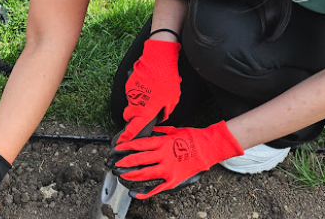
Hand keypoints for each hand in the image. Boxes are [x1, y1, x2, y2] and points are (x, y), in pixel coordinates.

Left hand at [112, 121, 243, 198]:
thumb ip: (158, 133)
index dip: (126, 147)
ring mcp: (168, 169)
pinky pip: (156, 188)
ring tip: (122, 176)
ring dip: (131, 175)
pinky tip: (135, 194)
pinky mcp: (173, 180)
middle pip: (138, 159)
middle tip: (116, 164)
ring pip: (144, 174)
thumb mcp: (172, 130)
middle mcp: (162, 155)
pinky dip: (145, 193)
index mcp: (161, 142)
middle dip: (124, 162)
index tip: (117, 149)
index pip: (138, 144)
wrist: (208, 147)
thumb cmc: (191, 137)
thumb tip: (147, 132)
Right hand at [119, 39, 181, 142]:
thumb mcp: (172, 101)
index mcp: (145, 111)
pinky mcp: (129, 83)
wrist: (158, 61)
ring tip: (152, 94)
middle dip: (133, 118)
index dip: (127, 136)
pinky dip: (138, 93)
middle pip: (129, 116)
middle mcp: (135, 103)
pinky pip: (132, 92)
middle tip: (145, 114)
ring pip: (131, 103)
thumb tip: (160, 116)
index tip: (122, 141)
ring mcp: (130, 93)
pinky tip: (149, 86)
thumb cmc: (167, 81)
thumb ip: (164, 112)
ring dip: (138, 103)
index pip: (133, 128)